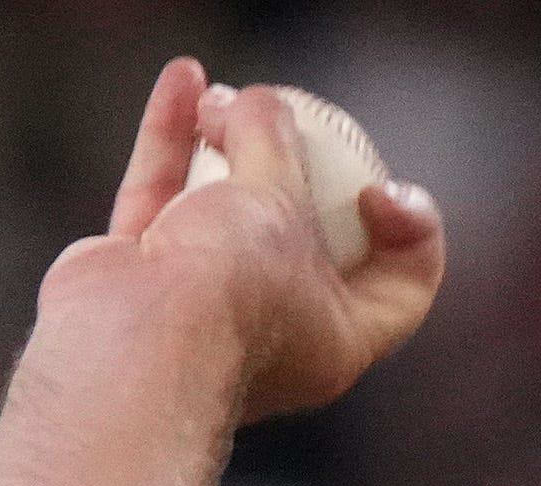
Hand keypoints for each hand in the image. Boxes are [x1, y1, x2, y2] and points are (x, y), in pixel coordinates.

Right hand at [68, 58, 447, 423]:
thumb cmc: (230, 298)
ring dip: (227, 143)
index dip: (410, 233)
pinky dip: (173, 141)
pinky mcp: (141, 274)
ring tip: (226, 96)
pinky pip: (163, 197)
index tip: (380, 191)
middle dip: (295, 166)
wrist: (130, 348)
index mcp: (340, 341)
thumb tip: (257, 107)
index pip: (401, 287)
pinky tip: (185, 82)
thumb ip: (276, 146)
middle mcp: (276, 328)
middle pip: (303, 234)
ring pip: (224, 209)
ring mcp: (204, 304)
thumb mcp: (280, 207)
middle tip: (286, 120)